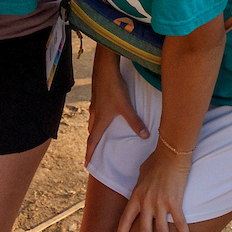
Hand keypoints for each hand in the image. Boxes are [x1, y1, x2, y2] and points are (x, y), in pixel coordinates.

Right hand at [85, 43, 147, 157]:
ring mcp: (94, 104)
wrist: (104, 67)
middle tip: (92, 153)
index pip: (92, 141)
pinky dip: (98, 119)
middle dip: (92, 144)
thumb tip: (145, 136)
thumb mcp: (126, 106)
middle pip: (92, 133)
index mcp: (100, 119)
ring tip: (99, 136)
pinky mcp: (96, 96)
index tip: (86, 165)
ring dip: (95, 131)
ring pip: (93, 122)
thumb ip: (135, 122)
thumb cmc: (113, 87)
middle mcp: (95, 114)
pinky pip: (95, 113)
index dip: (89, 154)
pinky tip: (104, 115)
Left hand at [113, 146, 191, 231]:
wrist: (170, 153)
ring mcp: (160, 203)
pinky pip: (180, 222)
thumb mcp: (141, 174)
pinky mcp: (175, 201)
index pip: (126, 220)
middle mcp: (146, 203)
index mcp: (136, 197)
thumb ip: (139, 186)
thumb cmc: (156, 161)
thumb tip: (139, 189)